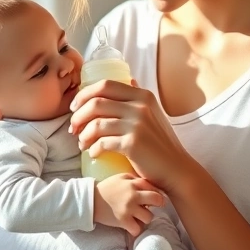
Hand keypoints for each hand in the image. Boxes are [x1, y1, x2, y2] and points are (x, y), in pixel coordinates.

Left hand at [71, 80, 191, 193]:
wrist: (176, 169)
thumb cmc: (160, 144)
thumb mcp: (154, 114)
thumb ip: (140, 98)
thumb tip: (130, 80)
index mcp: (143, 96)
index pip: (105, 85)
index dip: (84, 94)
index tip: (74, 107)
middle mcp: (140, 106)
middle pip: (96, 102)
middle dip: (78, 115)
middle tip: (73, 127)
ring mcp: (137, 124)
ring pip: (96, 123)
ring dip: (83, 134)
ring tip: (81, 143)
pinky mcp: (132, 144)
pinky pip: (102, 142)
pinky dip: (93, 148)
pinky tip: (93, 153)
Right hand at [93, 173, 164, 235]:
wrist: (90, 200)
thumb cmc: (107, 188)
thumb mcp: (121, 177)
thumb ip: (135, 180)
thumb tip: (150, 186)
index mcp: (133, 183)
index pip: (153, 187)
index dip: (155, 193)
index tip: (153, 198)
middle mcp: (133, 195)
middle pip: (157, 200)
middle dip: (158, 204)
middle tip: (151, 207)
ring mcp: (128, 209)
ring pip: (149, 217)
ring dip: (145, 218)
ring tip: (138, 217)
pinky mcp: (123, 221)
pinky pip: (137, 229)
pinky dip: (136, 229)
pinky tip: (132, 226)